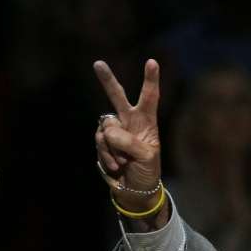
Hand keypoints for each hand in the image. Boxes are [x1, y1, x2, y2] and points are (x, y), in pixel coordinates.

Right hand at [94, 59, 162, 208]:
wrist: (134, 189)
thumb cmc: (147, 171)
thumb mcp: (146, 156)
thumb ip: (129, 142)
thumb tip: (109, 133)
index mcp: (147, 122)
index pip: (150, 97)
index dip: (150, 80)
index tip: (152, 62)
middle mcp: (129, 122)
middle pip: (117, 97)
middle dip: (107, 80)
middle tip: (98, 63)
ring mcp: (114, 131)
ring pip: (106, 129)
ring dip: (115, 149)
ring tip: (125, 161)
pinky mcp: (102, 142)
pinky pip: (100, 143)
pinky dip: (107, 156)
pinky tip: (116, 166)